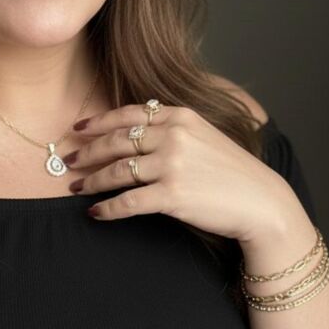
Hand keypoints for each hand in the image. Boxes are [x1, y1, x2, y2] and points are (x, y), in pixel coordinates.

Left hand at [66, 104, 294, 242]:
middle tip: (68, 162)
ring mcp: (172, 165)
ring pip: (117, 171)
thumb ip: (170, 128)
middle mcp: (174, 136)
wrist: (260, 201)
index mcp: (180, 116)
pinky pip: (128, 202)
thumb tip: (129, 133)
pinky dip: (107, 209)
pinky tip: (95, 213)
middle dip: (87, 152)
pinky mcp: (172, 195)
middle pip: (116, 141)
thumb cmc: (230, 171)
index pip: (128, 114)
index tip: (77, 129)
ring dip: (91, 181)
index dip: (98, 122)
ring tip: (77, 188)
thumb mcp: (203, 135)